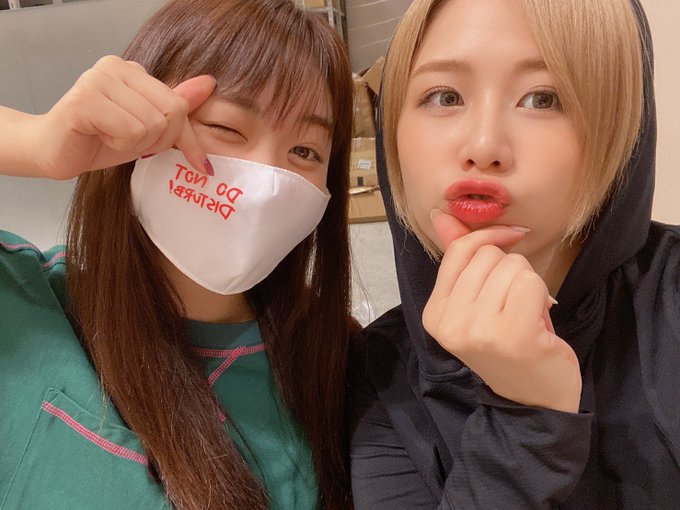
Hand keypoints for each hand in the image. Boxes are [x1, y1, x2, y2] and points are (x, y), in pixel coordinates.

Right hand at [29, 55, 214, 179]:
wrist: (55, 153)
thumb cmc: (100, 140)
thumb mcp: (149, 128)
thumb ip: (177, 107)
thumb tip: (208, 84)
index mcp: (133, 69)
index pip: (180, 105)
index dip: (185, 138)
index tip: (194, 161)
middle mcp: (116, 66)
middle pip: (171, 113)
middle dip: (157, 140)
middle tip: (129, 141)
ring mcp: (97, 79)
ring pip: (152, 124)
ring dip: (135, 144)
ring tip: (110, 137)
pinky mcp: (84, 101)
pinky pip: (130, 131)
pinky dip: (119, 144)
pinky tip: (100, 137)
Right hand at [422, 211, 581, 412]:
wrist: (534, 400)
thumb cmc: (508, 345)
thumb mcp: (477, 302)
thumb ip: (460, 259)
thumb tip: (442, 215)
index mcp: (435, 314)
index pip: (461, 251)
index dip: (490, 238)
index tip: (512, 239)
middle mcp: (450, 323)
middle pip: (489, 255)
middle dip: (510, 271)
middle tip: (513, 305)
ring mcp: (479, 331)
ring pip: (513, 266)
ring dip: (528, 285)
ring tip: (524, 315)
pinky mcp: (512, 335)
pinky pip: (531, 283)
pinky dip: (542, 295)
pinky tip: (537, 321)